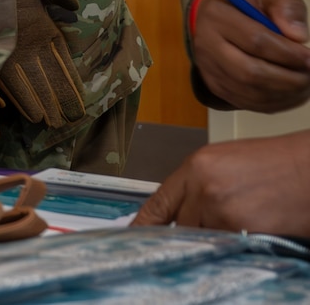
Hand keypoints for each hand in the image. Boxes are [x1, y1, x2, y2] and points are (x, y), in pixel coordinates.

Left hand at [134, 130, 309, 234]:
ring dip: (218, 237)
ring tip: (243, 219)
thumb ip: (198, 186)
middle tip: (214, 225)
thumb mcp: (226, 164)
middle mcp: (202, 188)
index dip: (144, 224)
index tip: (133, 237)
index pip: (158, 203)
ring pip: (205, 239)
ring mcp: (220, 210)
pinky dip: (238, 245)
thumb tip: (181, 211)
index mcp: (196, 167)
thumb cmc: (277, 163)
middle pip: (180, 226)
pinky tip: (254, 228)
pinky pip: (228, 247)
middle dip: (193, 231)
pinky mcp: (242, 229)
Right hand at [191, 0, 309, 111]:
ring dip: (285, 93)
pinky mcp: (215, 86)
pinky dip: (277, 103)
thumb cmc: (248, 1)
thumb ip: (286, 5)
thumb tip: (298, 35)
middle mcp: (206, 45)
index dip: (287, 53)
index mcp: (217, 16)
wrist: (218, 15)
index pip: (255, 40)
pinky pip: (248, 103)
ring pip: (250, 91)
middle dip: (288, 79)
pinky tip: (293, 92)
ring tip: (305, 84)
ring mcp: (209, 69)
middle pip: (250, 72)